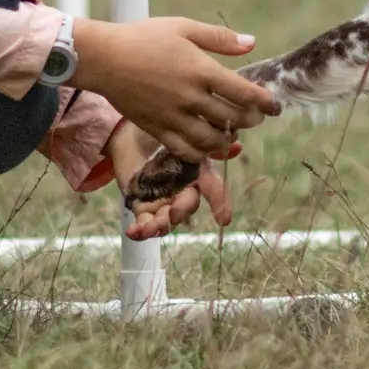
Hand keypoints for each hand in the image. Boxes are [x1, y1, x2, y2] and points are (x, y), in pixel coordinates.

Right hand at [69, 17, 277, 162]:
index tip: (273, 105)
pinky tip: (207, 146)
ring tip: (232, 132)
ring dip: (227, 139)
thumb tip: (252, 44)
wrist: (103, 58)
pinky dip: (201, 152)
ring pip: (210, 140)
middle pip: (232, 118)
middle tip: (256, 117)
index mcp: (200, 70)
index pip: (244, 93)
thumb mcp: (183, 28)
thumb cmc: (143, 37)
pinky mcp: (156, 128)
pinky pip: (184, 150)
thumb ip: (219, 38)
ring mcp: (172, 116)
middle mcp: (190, 97)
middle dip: (250, 120)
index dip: (264, 102)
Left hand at [107, 124, 237, 239]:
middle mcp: (184, 192)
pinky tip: (134, 232)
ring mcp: (164, 202)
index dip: (220, 203)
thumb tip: (237, 146)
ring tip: (151, 227)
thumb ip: (205, 143)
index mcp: (197, 174)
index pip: (213, 189)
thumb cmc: (162, 136)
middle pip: (188, 205)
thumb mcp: (183, 137)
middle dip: (183, 210)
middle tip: (174, 212)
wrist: (132, 136)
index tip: (224, 219)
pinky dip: (141, 231)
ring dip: (161, 226)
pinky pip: (145, 224)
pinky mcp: (143, 208)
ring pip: (167, 220)